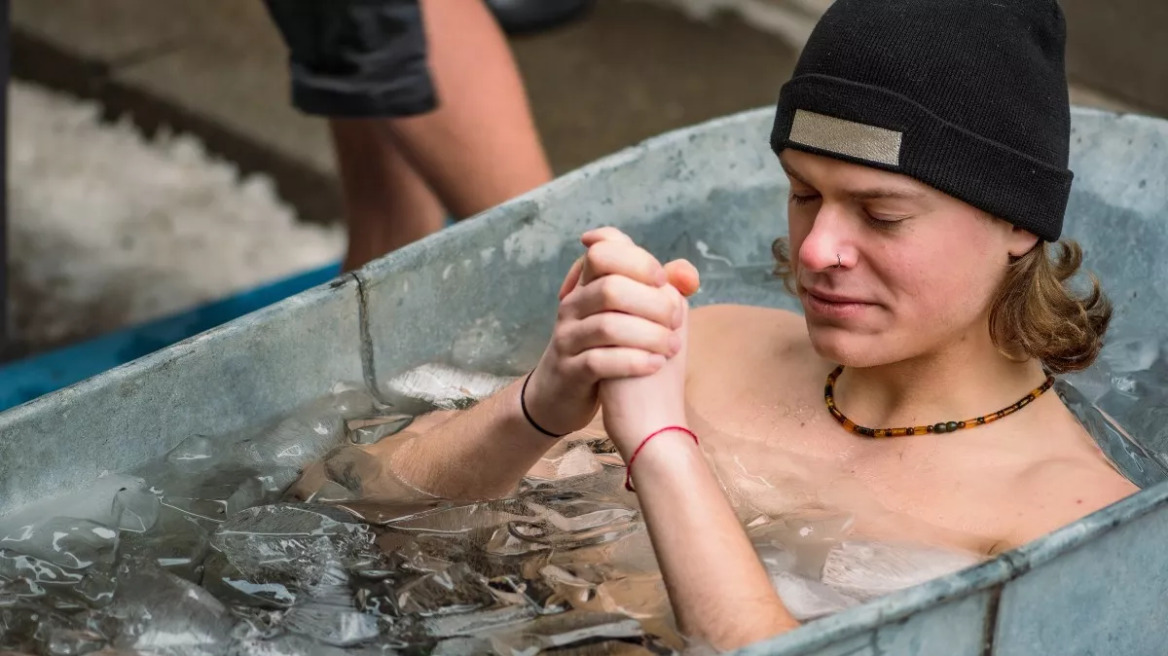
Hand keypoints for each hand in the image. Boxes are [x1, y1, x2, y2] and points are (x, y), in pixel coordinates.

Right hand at [524, 227, 698, 435]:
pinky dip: (634, 361)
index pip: (603, 252)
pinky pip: (599, 361)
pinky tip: (656, 364)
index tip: (662, 281)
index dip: (639, 261)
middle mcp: (572, 306)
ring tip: (672, 346)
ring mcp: (567, 338)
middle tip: (676, 320)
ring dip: (649, 335)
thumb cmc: (604, 347)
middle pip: (610, 288)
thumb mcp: (624, 314)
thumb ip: (657, 291)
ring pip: (607, 326)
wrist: (562, 392)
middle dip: (653, 303)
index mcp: (586, 285)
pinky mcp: (569, 371)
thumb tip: (689, 274)